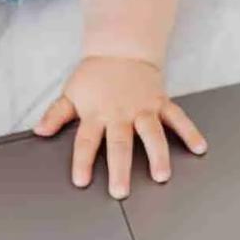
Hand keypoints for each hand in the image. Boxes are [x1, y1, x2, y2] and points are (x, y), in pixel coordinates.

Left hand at [34, 56, 206, 199]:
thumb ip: (56, 115)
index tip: (81, 181)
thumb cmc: (95, 76)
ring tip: (161, 175)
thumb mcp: (71, 93)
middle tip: (120, 191)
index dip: (82, 162)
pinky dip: (190, 132)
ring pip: (151, 134)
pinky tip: (199, 148)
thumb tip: (40, 131)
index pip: (87, 142)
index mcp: (97, 114)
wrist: (122, 49)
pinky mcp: (161, 103)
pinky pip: (177, 118)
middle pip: (119, 144)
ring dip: (157, 155)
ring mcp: (143, 109)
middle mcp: (121, 113)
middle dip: (120, 168)